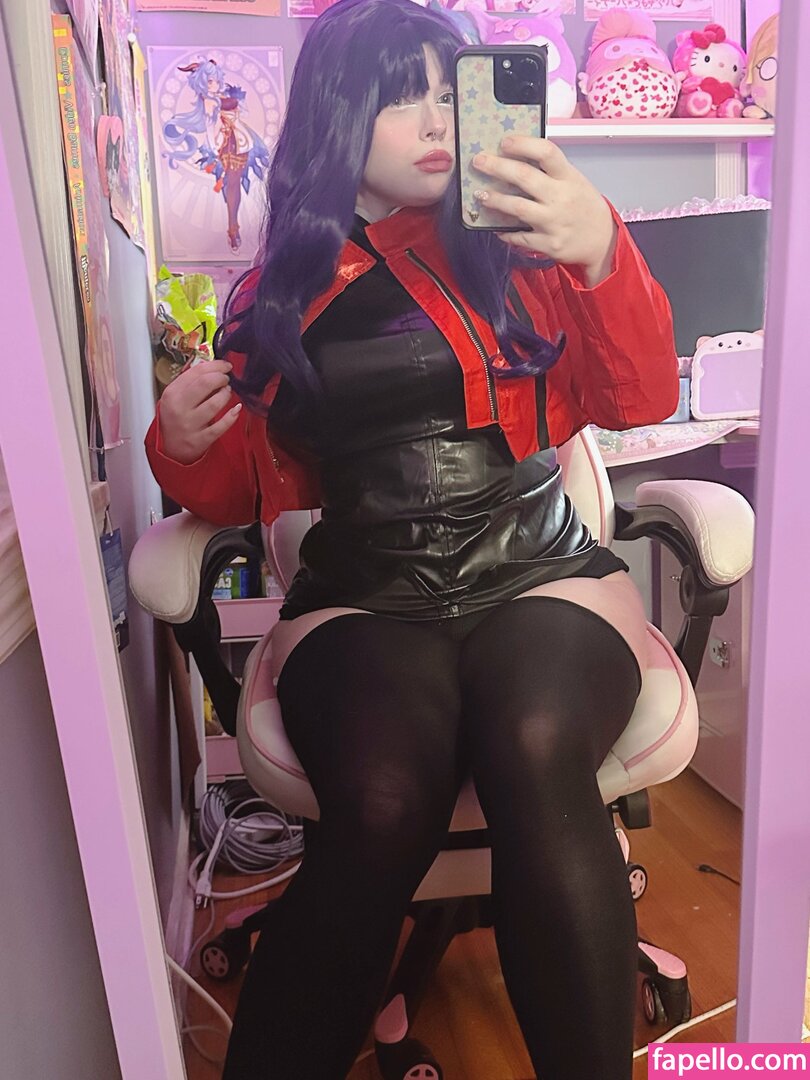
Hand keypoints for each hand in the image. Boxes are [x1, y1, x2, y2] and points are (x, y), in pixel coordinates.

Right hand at [158, 359, 241, 464]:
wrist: (170, 449)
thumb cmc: (175, 418)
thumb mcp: (175, 397)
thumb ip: (189, 382)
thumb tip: (211, 366)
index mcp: (172, 393)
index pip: (196, 372)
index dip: (215, 365)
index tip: (225, 365)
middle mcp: (179, 408)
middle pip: (205, 384)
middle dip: (221, 378)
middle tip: (225, 379)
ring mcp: (190, 425)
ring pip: (214, 404)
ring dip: (226, 394)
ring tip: (227, 392)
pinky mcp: (201, 440)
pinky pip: (220, 426)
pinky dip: (231, 416)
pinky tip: (237, 409)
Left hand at [471, 135, 617, 285]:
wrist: (602, 241)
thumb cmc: (583, 207)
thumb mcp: (574, 181)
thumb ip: (550, 172)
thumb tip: (514, 159)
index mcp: (569, 177)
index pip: (547, 152)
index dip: (524, 144)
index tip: (505, 141)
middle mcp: (561, 197)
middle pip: (525, 177)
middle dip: (498, 167)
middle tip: (479, 162)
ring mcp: (554, 222)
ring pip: (518, 208)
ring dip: (496, 200)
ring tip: (480, 194)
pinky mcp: (548, 244)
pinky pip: (520, 237)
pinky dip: (505, 232)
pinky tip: (495, 226)